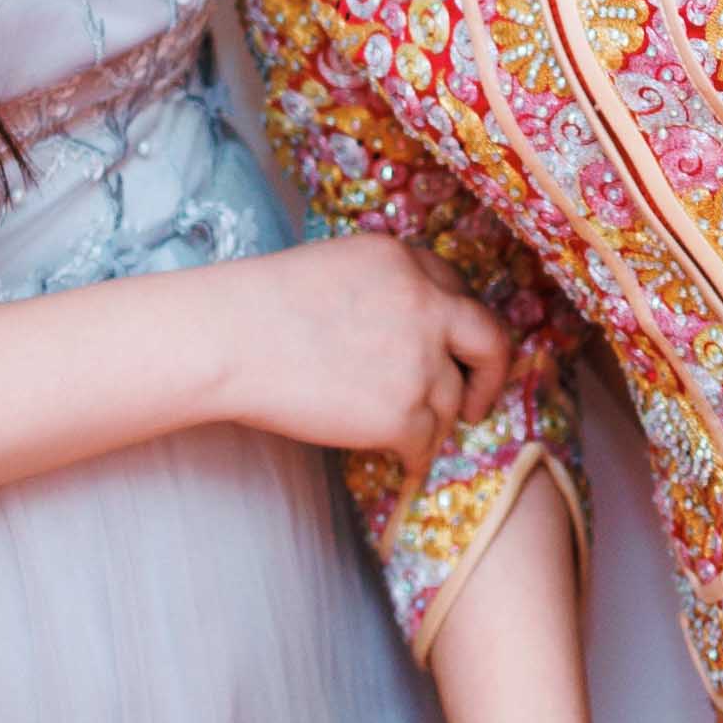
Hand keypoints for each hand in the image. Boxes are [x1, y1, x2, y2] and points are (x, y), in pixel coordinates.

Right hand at [213, 234, 514, 464]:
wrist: (232, 339)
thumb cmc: (262, 306)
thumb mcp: (339, 267)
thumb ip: (387, 288)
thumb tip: (408, 330)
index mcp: (407, 260)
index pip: (457, 290)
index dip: (456, 325)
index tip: (455, 350)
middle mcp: (427, 305)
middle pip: (489, 341)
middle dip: (490, 374)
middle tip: (476, 402)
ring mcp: (420, 361)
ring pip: (450, 402)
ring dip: (434, 422)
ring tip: (406, 436)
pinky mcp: (403, 413)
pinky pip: (425, 442)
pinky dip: (415, 455)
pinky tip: (402, 461)